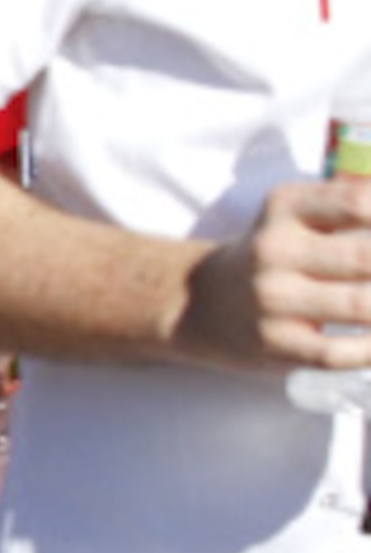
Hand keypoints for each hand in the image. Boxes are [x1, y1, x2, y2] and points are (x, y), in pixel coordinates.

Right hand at [175, 173, 370, 371]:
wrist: (199, 303)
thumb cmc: (272, 256)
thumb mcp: (297, 214)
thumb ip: (352, 200)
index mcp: (286, 206)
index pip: (360, 202)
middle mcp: (274, 249)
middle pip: (367, 257)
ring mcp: (271, 299)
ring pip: (362, 306)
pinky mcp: (274, 343)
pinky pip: (339, 352)